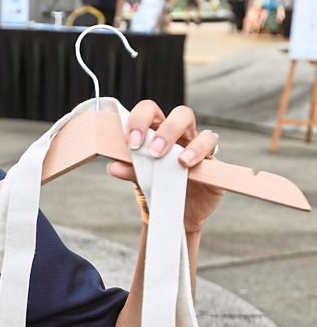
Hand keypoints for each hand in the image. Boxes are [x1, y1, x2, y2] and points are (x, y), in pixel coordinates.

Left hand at [107, 101, 223, 234]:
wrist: (175, 215)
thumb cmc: (157, 189)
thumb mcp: (140, 180)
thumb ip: (130, 170)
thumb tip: (114, 166)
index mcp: (158, 132)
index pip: (151, 111)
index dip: (141, 119)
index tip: (131, 141)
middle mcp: (180, 136)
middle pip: (181, 114)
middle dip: (167, 129)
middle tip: (154, 151)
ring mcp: (198, 148)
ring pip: (202, 132)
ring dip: (191, 146)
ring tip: (179, 162)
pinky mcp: (212, 164)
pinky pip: (212, 150)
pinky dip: (201, 154)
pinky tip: (189, 166)